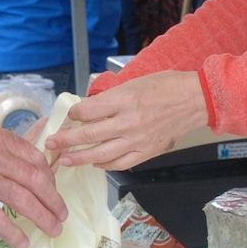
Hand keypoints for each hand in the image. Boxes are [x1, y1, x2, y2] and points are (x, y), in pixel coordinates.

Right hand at [0, 120, 65, 247]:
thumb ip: (2, 147)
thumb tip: (25, 162)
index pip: (36, 158)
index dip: (50, 177)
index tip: (54, 190)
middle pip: (36, 180)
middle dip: (54, 201)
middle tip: (62, 215)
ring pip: (22, 199)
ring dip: (42, 217)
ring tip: (53, 230)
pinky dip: (13, 232)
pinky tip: (22, 242)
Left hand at [43, 70, 206, 170]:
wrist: (195, 99)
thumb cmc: (166, 85)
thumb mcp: (134, 82)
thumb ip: (111, 97)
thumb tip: (90, 108)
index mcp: (124, 99)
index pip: (87, 111)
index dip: (72, 115)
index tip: (67, 116)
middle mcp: (128, 121)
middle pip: (89, 135)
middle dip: (66, 140)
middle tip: (51, 143)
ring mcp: (137, 139)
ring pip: (101, 154)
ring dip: (80, 158)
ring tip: (66, 160)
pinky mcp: (147, 151)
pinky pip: (120, 163)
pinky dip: (105, 165)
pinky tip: (96, 163)